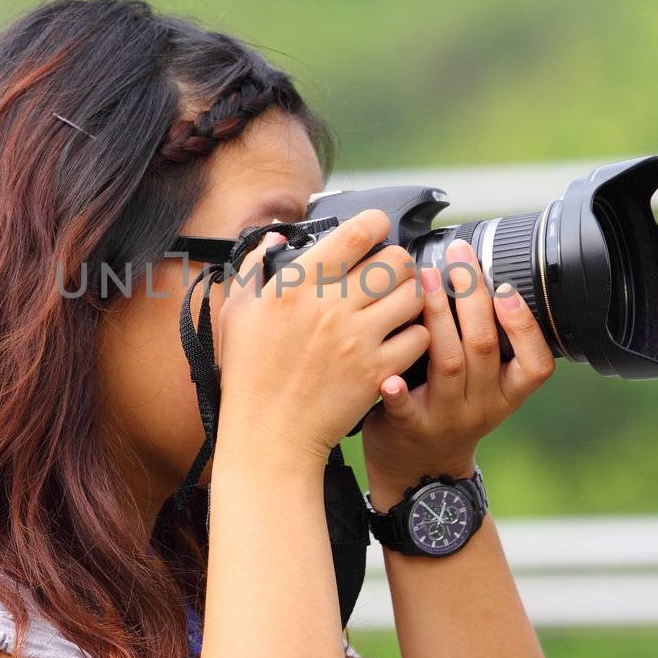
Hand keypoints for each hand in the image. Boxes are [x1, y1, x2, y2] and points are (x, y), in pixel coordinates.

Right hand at [213, 209, 429, 466]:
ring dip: (412, 297)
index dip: (377, 223)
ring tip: (398, 306)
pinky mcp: (377, 371)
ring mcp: (358, 340)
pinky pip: (419, 338)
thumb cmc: (250, 374)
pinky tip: (400, 340)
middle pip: (396, 261)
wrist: (269, 435)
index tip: (378, 228)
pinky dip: (416, 336)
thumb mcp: (237, 313)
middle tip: (391, 275)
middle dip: (399, 262)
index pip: (357, 233)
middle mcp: (331, 306)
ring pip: (415, 296)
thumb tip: (277, 234)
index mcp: (297, 285)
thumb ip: (255, 267)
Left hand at [361, 237, 555, 505]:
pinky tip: (389, 374)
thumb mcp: (484, 385)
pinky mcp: (410, 429)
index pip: (536, 364)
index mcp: (507, 394)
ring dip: (438, 317)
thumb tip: (476, 273)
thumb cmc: (449, 409)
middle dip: (473, 296)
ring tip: (424, 280)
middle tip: (459, 258)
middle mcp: (483, 406)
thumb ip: (485, 342)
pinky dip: (398, 392)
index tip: (506, 287)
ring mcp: (447, 418)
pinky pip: (406, 410)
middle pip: (485, 347)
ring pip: (448, 363)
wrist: (420, 469)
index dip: (524, 325)